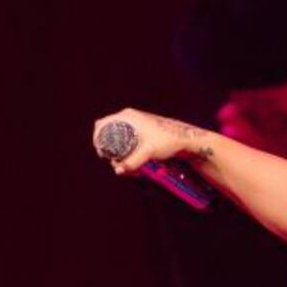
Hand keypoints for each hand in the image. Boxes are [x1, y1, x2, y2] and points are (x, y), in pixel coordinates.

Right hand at [92, 108, 211, 175]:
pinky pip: (129, 141)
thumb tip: (118, 170)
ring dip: (121, 153)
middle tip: (116, 162)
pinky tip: (136, 163)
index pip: (102, 125)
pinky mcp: (143, 132)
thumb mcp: (149, 151)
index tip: (102, 154)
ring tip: (129, 166)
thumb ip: (133, 162)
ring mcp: (137, 124)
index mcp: (128, 116)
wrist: (188, 139)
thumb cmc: (169, 141)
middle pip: (109, 133)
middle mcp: (130, 118)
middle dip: (111, 149)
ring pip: (119, 139)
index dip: (98, 139)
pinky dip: (129, 152)